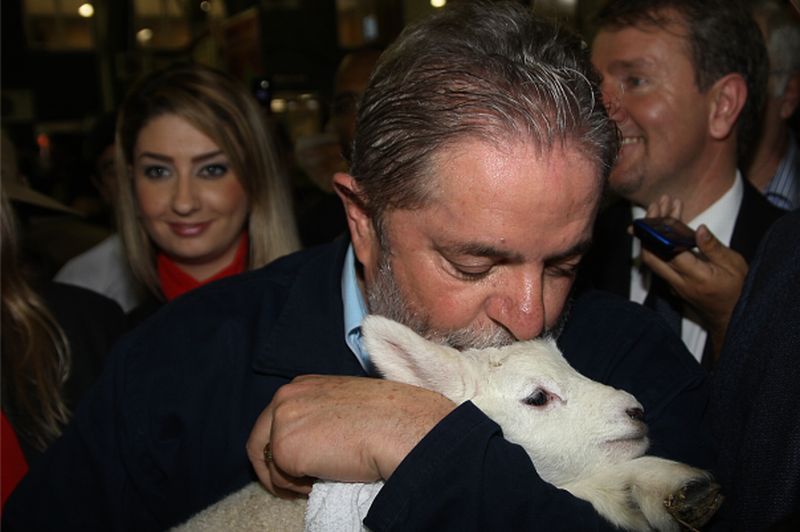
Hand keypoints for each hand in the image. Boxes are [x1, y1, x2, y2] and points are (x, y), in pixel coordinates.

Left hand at [246, 374, 455, 497]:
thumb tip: (314, 440)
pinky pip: (282, 481)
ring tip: (319, 481)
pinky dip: (300, 488)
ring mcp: (281, 421)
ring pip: (270, 464)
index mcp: (301, 385)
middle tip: (291, 487)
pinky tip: (325, 478)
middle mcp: (285, 397)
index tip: (292, 467)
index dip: (280, 447)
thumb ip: (320, 414)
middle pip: (258, 441)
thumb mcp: (344, 403)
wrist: (399, 426)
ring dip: (291, 479)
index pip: (273, 420)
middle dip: (272, 467)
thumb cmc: (386, 416)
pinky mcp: (285, 449)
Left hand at [638, 196, 746, 360]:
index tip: (663, 210)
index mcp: (695, 276)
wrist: (730, 317)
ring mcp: (672, 283)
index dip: (662, 229)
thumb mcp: (733, 266)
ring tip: (661, 208)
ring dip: (652, 232)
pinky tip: (665, 225)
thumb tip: (699, 229)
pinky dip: (658, 242)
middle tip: (656, 204)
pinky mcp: (672, 282)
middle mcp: (678, 281)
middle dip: (650, 226)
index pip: (669, 251)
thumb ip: (714, 248)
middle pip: (651, 253)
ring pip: (652, 256)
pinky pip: (658, 260)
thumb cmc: (736, 291)